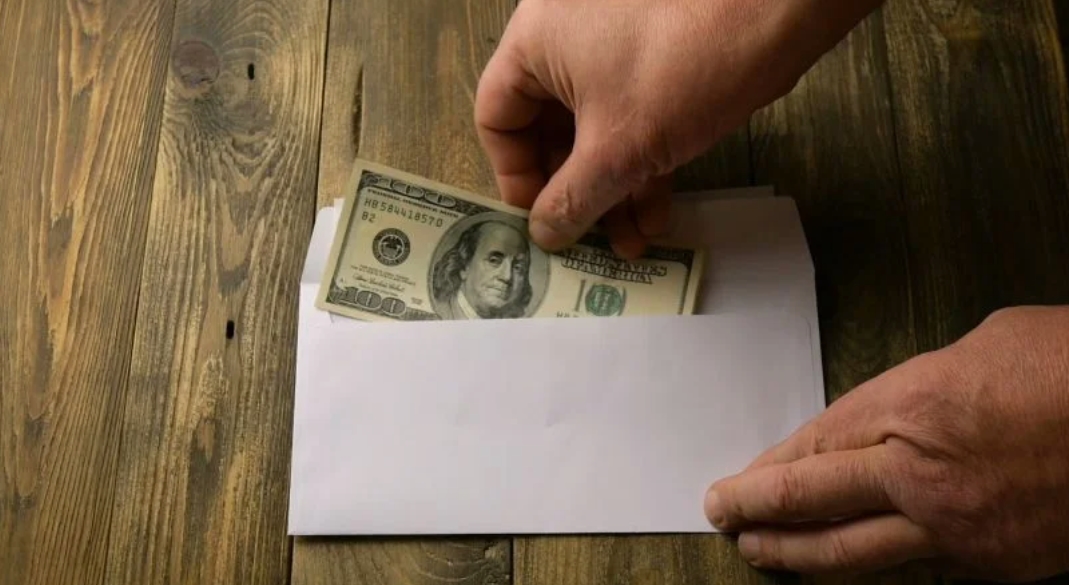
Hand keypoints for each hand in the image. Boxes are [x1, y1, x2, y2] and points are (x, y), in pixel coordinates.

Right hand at [475, 0, 881, 257]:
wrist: (779, 10)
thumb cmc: (681, 68)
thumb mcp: (619, 148)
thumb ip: (572, 199)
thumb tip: (545, 235)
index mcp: (535, 41)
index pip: (497, 117)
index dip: (514, 176)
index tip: (540, 220)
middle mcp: (566, 36)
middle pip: (548, 128)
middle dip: (574, 191)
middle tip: (588, 239)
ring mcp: (614, 43)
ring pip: (595, 128)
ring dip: (611, 187)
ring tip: (631, 239)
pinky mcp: (657, 56)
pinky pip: (631, 114)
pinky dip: (639, 161)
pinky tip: (657, 209)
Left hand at [705, 306, 1068, 581]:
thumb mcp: (982, 346)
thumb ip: (924, 387)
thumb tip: (901, 411)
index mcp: (908, 406)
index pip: (813, 445)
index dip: (769, 468)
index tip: (738, 480)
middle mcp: (917, 472)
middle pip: (811, 500)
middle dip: (755, 510)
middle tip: (719, 515)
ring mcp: (954, 526)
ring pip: (851, 552)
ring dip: (797, 555)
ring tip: (761, 555)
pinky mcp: (992, 562)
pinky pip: (914, 567)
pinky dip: (871, 566)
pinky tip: (848, 565)